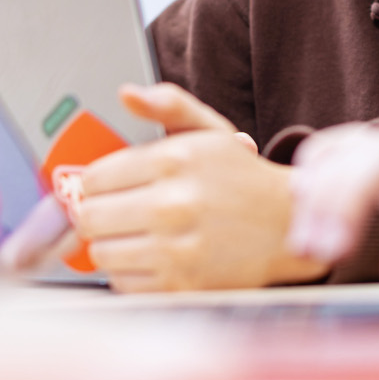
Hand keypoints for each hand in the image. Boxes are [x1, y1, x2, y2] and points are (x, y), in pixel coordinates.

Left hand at [70, 83, 326, 291]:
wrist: (289, 225)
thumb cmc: (242, 179)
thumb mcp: (210, 130)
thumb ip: (168, 104)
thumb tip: (127, 94)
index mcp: (173, 160)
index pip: (94, 178)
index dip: (94, 184)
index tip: (107, 188)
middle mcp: (172, 205)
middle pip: (90, 217)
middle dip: (97, 214)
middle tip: (115, 213)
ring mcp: (176, 249)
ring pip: (101, 253)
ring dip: (111, 245)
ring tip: (135, 235)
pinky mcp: (181, 285)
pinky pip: (123, 283)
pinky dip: (130, 272)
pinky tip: (151, 257)